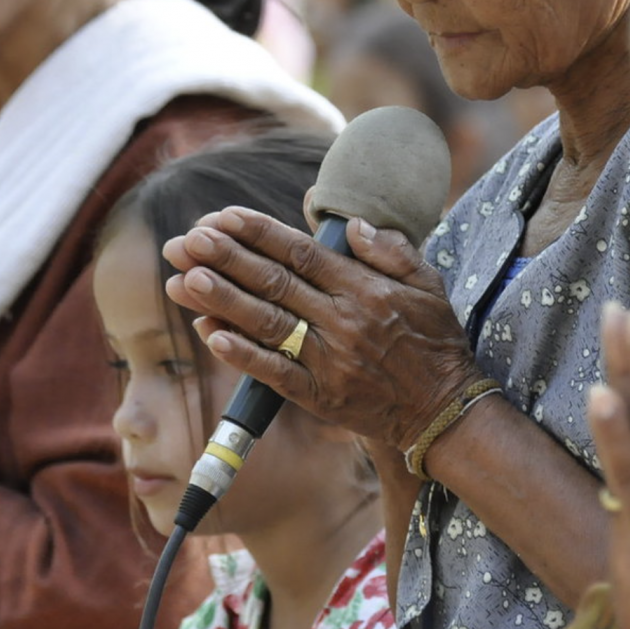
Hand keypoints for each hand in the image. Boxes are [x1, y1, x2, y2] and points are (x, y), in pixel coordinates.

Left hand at [163, 206, 479, 449]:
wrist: (444, 412)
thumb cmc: (434, 341)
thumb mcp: (426, 284)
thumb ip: (390, 249)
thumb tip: (351, 223)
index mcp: (362, 288)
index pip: (300, 252)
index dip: (258, 232)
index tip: (222, 216)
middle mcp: (342, 320)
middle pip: (274, 283)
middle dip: (227, 259)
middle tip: (187, 240)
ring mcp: (329, 360)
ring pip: (267, 324)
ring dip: (223, 301)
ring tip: (184, 279)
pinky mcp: (320, 396)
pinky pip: (276, 374)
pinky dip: (243, 355)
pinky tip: (211, 334)